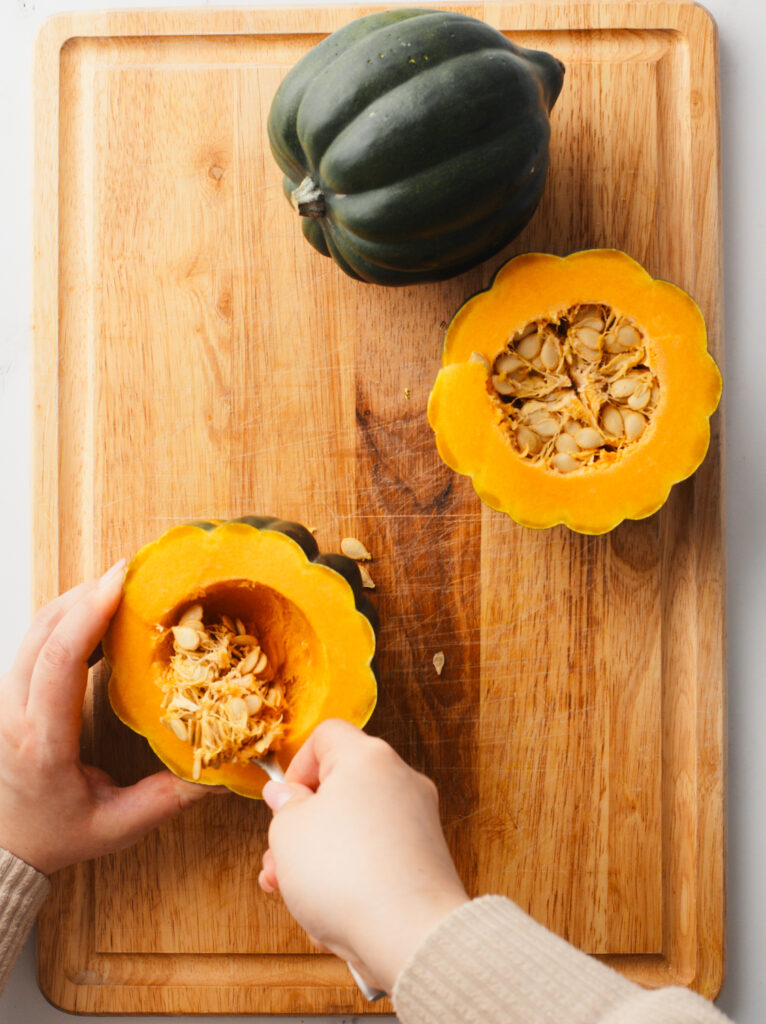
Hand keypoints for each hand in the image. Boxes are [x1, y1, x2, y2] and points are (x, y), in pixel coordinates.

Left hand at [0, 561, 218, 874]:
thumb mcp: (118, 825)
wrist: (4, 846)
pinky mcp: (9, 692)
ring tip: (119, 584)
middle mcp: (13, 713)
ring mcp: (5, 699)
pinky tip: (98, 611)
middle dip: (86, 594)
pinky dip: (66, 616)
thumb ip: (170, 798)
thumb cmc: (60, 835)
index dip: (86, 617)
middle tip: (130, 571)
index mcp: (41, 743)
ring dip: (75, 600)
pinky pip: (34, 639)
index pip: (57, 664)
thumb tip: (223, 770)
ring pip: (34, 629)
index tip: (118, 585)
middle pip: (43, 632)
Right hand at [258, 719, 468, 992]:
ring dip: (319, 856)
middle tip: (278, 860)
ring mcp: (418, 818)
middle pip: (339, 787)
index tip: (283, 803)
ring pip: (354, 826)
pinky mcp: (425, 857)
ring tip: (293, 894)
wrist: (408, 934)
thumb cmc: (345, 875)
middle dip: (302, 825)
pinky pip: (377, 856)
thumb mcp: (288, 833)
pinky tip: (328, 914)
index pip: (326, 735)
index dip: (297, 766)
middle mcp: (400, 779)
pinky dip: (351, 876)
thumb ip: (284, 807)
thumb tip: (288, 797)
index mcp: (367, 757)